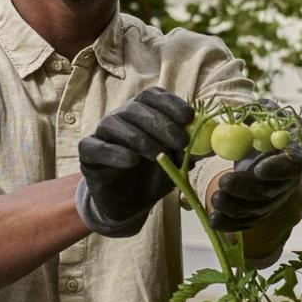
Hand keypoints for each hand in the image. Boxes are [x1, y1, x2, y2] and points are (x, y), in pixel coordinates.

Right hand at [76, 88, 194, 237]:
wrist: (129, 205)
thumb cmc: (153, 177)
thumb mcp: (177, 163)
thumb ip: (192, 150)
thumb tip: (214, 141)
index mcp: (143, 112)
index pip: (153, 96)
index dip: (171, 103)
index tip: (189, 117)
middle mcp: (120, 117)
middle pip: (136, 108)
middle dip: (161, 124)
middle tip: (180, 142)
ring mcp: (102, 134)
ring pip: (115, 124)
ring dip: (141, 138)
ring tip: (158, 156)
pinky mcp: (88, 153)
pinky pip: (96, 147)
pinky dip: (114, 152)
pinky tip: (132, 161)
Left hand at [208, 108, 301, 232]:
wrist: (272, 150)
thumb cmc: (269, 127)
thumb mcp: (267, 113)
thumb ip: (257, 112)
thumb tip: (238, 112)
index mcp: (293, 155)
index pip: (291, 165)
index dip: (277, 169)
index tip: (259, 169)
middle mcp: (287, 182)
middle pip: (269, 191)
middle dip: (246, 189)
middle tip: (224, 183)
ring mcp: (274, 199)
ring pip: (257, 210)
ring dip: (235, 208)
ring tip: (214, 199)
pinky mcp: (260, 210)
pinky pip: (247, 222)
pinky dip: (230, 224)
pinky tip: (213, 220)